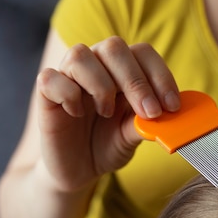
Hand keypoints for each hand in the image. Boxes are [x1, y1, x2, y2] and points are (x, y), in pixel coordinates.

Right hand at [35, 36, 180, 192]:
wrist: (78, 170)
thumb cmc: (107, 146)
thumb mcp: (132, 136)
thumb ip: (146, 123)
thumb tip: (170, 115)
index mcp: (122, 71)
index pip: (142, 53)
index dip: (159, 75)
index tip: (171, 106)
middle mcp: (96, 66)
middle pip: (114, 47)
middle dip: (136, 81)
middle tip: (149, 112)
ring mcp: (68, 77)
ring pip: (80, 55)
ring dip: (101, 85)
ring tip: (107, 113)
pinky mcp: (46, 95)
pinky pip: (50, 78)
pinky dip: (68, 94)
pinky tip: (77, 114)